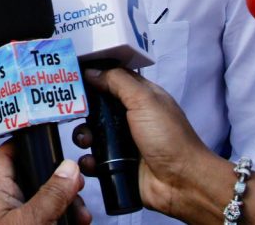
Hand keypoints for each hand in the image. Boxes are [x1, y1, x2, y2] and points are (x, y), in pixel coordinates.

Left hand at [0, 142, 89, 224]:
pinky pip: (47, 219)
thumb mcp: (33, 222)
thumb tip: (68, 168)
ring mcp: (15, 222)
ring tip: (80, 214)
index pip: (5, 156)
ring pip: (43, 200)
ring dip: (66, 203)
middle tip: (77, 184)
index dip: (26, 144)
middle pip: (31, 177)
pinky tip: (78, 224)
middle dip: (58, 180)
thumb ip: (51, 194)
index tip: (49, 139)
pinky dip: (63, 219)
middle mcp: (2, 206)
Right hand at [73, 68, 220, 218]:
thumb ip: (117, 81)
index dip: (93, 77)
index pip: (112, 80)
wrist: (182, 183)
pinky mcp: (117, 166)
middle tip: (72, 113)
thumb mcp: (144, 100)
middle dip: (83, 110)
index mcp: (141, 97)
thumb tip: (91, 71)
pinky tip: (90, 162)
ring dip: (83, 136)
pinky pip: (94, 161)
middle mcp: (131, 118)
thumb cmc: (167, 137)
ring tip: (85, 142)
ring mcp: (123, 143)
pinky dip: (88, 161)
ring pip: (92, 134)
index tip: (72, 76)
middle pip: (97, 108)